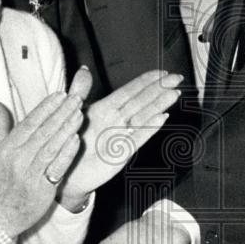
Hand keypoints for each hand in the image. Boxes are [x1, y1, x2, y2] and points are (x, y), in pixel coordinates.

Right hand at [0, 93, 82, 235]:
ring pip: (52, 147)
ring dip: (67, 129)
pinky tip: (76, 140)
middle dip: (61, 113)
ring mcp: (31, 174)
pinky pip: (57, 168)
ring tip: (79, 114)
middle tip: (76, 98)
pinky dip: (67, 154)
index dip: (46, 108)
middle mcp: (19, 159)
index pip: (29, 123)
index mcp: (7, 148)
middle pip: (44, 131)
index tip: (60, 95)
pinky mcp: (43, 189)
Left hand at [60, 69, 181, 209]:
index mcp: (106, 109)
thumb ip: (80, 90)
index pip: (130, 91)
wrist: (68, 173)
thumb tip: (85, 69)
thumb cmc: (70, 143)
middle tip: (176, 78)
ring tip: (174, 94)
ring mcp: (121, 137)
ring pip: (143, 118)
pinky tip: (162, 118)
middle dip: (159, 89)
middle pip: (141, 102)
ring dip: (159, 105)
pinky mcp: (121, 154)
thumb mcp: (72, 112)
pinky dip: (149, 128)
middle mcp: (116, 122)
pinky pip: (137, 139)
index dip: (146, 81)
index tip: (162, 72)